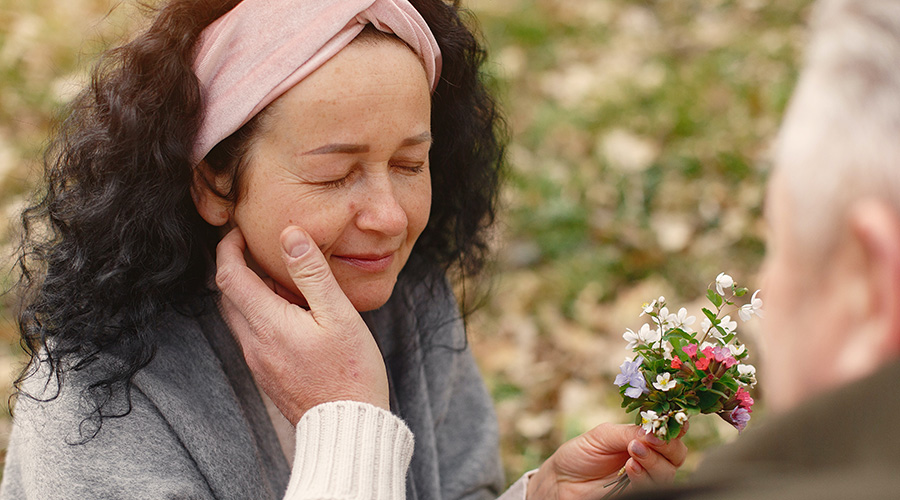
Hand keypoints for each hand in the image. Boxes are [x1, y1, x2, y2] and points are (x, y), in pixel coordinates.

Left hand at [215, 226, 389, 424]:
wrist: (347, 427)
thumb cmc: (350, 371)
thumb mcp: (338, 314)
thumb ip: (312, 272)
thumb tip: (291, 235)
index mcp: (267, 323)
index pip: (228, 275)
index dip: (229, 248)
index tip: (240, 232)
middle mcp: (254, 343)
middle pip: (228, 296)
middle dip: (237, 267)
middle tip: (261, 250)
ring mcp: (259, 362)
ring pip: (241, 316)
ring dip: (253, 293)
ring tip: (288, 283)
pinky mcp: (268, 374)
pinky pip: (255, 335)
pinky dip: (264, 315)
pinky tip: (296, 316)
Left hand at [526, 423, 686, 499]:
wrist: (561, 480)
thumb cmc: (580, 454)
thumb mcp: (603, 435)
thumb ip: (629, 432)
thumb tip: (652, 430)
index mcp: (643, 439)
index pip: (669, 432)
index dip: (675, 425)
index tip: (668, 420)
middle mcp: (649, 458)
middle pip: (676, 454)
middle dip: (667, 445)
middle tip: (649, 440)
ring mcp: (644, 478)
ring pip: (668, 473)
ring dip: (654, 461)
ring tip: (633, 452)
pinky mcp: (637, 494)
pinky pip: (652, 489)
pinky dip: (644, 477)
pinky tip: (631, 467)